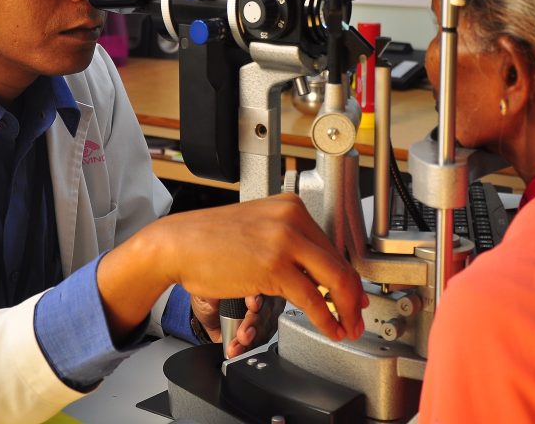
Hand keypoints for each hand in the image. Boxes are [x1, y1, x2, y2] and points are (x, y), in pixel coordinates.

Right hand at [97, 194, 367, 345]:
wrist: (177, 244)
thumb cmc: (209, 240)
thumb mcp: (259, 230)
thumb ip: (289, 245)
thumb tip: (317, 275)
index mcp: (290, 207)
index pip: (332, 246)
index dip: (347, 276)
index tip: (354, 294)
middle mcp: (292, 219)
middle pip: (339, 262)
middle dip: (353, 296)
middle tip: (357, 315)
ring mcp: (284, 241)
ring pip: (333, 280)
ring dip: (345, 311)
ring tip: (346, 327)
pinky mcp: (274, 267)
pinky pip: (312, 297)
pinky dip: (326, 318)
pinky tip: (329, 327)